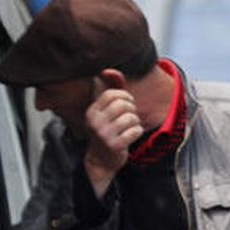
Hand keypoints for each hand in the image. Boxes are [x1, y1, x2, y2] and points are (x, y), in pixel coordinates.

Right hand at [83, 78, 143, 196]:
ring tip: (130, 127)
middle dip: (132, 110)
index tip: (127, 104)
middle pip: (123, 105)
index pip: (113, 95)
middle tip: (130, 117)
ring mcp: (104, 135)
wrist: (101, 160)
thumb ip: (109, 89)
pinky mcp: (115, 145)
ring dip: (135, 122)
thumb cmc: (106, 131)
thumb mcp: (104, 111)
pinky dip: (138, 132)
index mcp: (91, 111)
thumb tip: (108, 69)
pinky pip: (136, 131)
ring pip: (131, 118)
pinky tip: (131, 136)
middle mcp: (95, 122)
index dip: (125, 97)